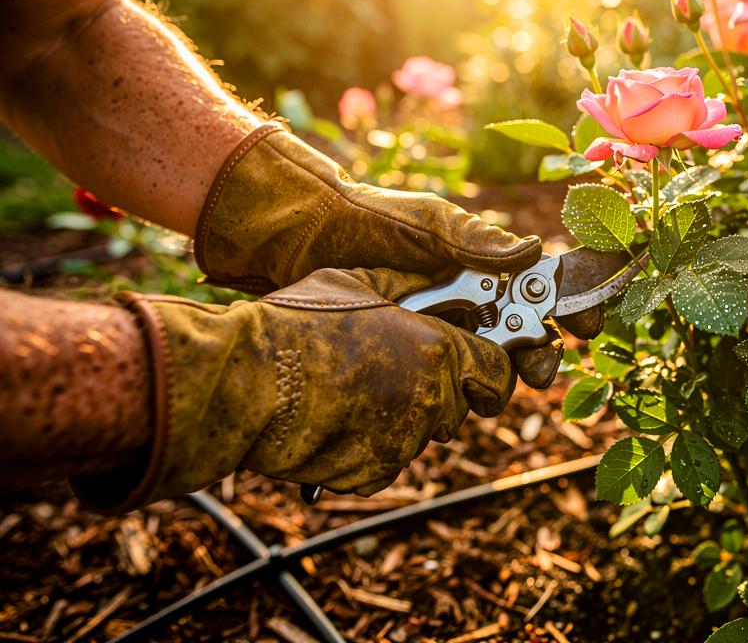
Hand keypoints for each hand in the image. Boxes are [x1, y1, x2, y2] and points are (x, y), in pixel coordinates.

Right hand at [71, 267, 519, 511]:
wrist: (246, 382)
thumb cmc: (299, 324)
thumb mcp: (361, 281)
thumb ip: (411, 286)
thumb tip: (441, 276)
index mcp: (439, 351)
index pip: (499, 373)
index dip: (492, 371)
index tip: (481, 369)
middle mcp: (430, 400)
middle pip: (460, 406)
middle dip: (442, 393)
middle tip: (399, 373)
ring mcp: (402, 441)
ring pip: (423, 434)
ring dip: (404, 417)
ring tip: (356, 390)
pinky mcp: (372, 472)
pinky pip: (387, 460)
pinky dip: (371, 445)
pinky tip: (338, 418)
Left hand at [193, 124, 602, 387]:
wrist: (299, 238)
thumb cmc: (368, 219)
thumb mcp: (427, 222)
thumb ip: (476, 239)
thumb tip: (532, 252)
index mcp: (485, 266)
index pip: (543, 288)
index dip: (571, 307)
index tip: (590, 325)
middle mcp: (468, 301)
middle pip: (523, 339)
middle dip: (539, 357)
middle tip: (539, 371)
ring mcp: (439, 330)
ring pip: (488, 367)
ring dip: (499, 380)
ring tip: (494, 385)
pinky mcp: (409, 354)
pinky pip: (444, 381)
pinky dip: (456, 391)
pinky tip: (454, 394)